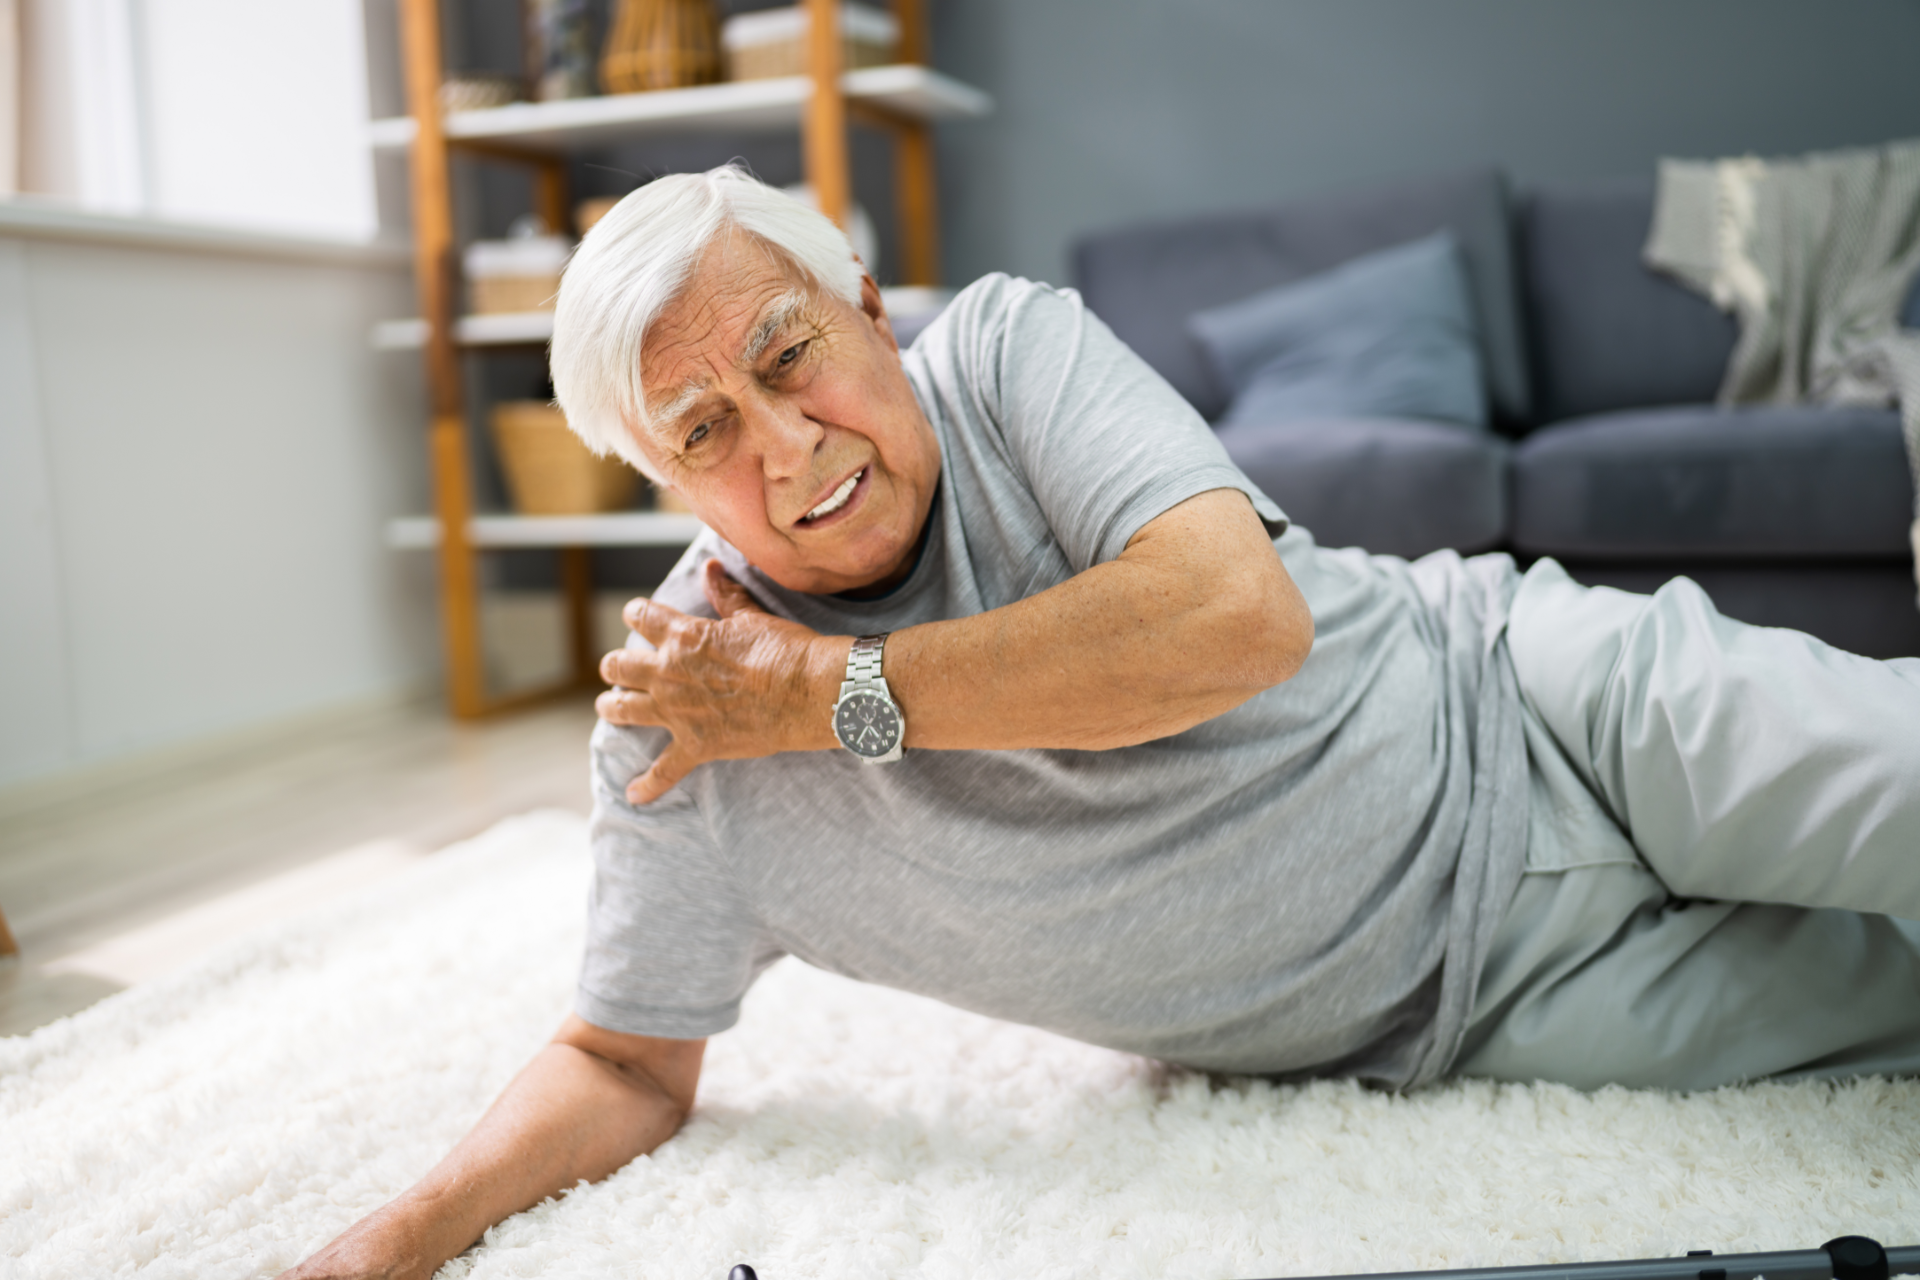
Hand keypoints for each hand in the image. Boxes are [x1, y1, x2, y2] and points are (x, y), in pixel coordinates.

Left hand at [597, 560, 845, 803]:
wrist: (806, 691)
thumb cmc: (784, 649)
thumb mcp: (751, 616)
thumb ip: (725, 595)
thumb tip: (710, 566)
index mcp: (683, 637)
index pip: (642, 617)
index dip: (635, 614)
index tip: (634, 614)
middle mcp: (669, 673)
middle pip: (620, 666)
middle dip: (614, 665)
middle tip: (615, 668)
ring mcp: (678, 712)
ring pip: (625, 709)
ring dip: (613, 707)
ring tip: (608, 707)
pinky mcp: (696, 745)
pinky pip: (664, 770)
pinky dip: (648, 785)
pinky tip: (633, 795)